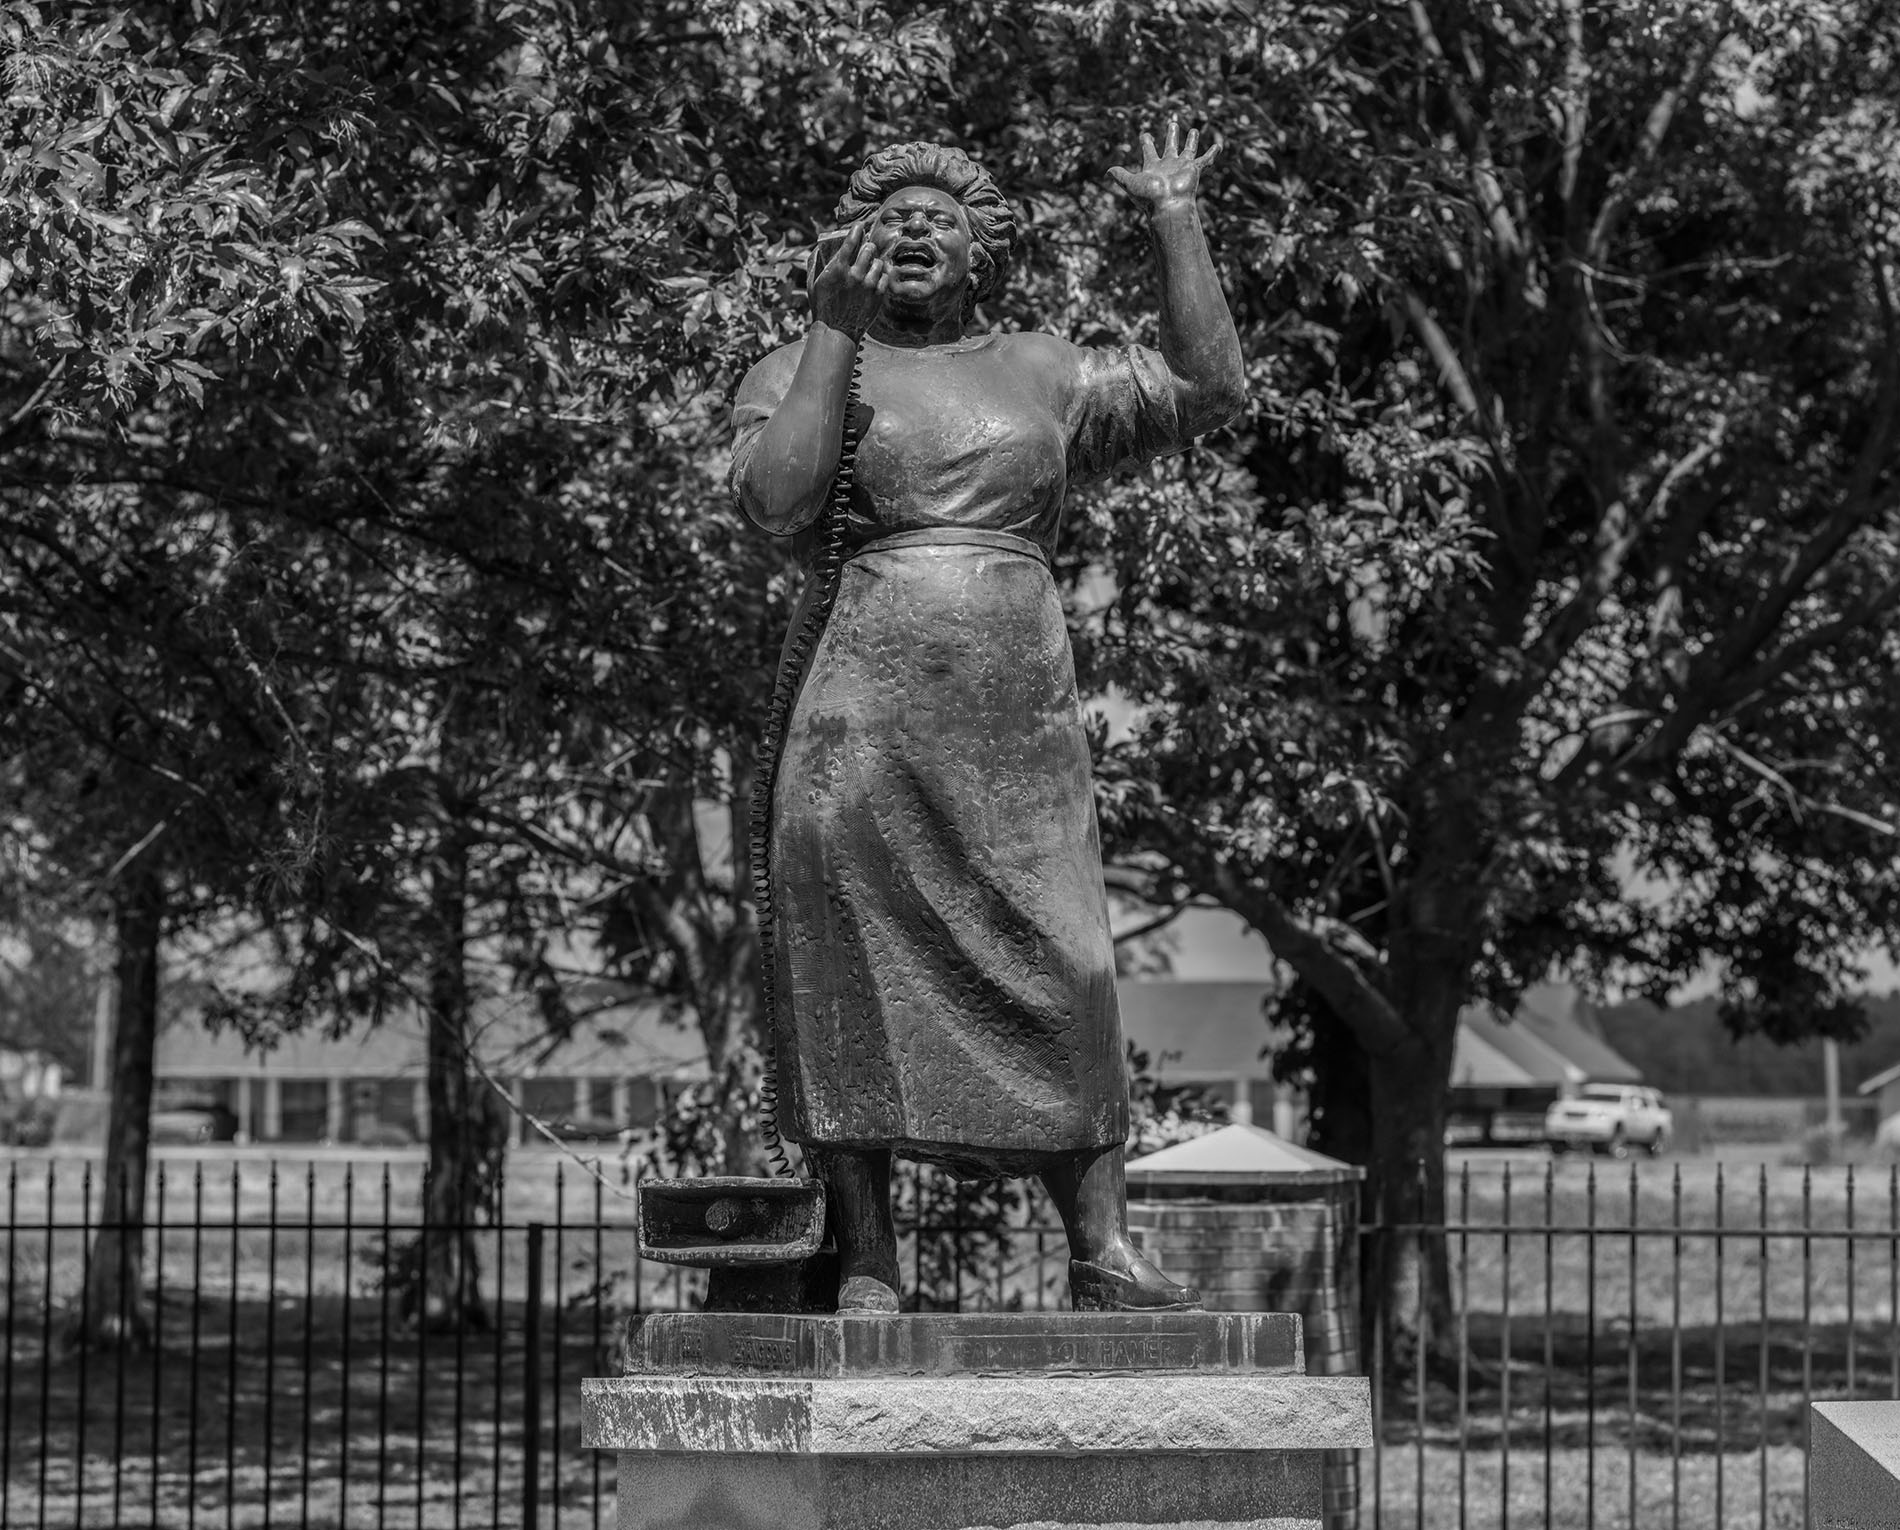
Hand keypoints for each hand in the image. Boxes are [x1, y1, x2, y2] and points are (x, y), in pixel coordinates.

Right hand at [808, 219, 889, 339]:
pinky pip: (885, 277)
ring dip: (874, 263)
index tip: (859, 227)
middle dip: (867, 247)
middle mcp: (855, 275)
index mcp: (838, 269)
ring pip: (878, 263)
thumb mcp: (813, 284)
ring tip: (869, 268)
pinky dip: (881, 276)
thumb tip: (819, 247)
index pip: (851, 241)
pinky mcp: (878, 296)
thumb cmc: (822, 307)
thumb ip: (815, 263)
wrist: (837, 331)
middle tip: (865, 250)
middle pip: (869, 249)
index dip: (856, 230)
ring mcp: (868, 286)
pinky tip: (875, 279)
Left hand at [1108, 118, 1218, 213]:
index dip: (1146, 141)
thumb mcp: (1131, 183)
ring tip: (1194, 130)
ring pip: (1188, 150)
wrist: (1168, 206)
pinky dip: (1212, 153)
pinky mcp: (1194, 169)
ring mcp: (1182, 167)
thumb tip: (1106, 172)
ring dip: (1191, 140)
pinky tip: (1219, 146)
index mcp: (1153, 166)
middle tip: (1172, 124)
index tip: (1144, 134)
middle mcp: (1168, 165)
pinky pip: (1205, 160)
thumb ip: (1120, 175)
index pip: (1149, 150)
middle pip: (1170, 146)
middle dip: (1171, 135)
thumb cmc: (1149, 197)